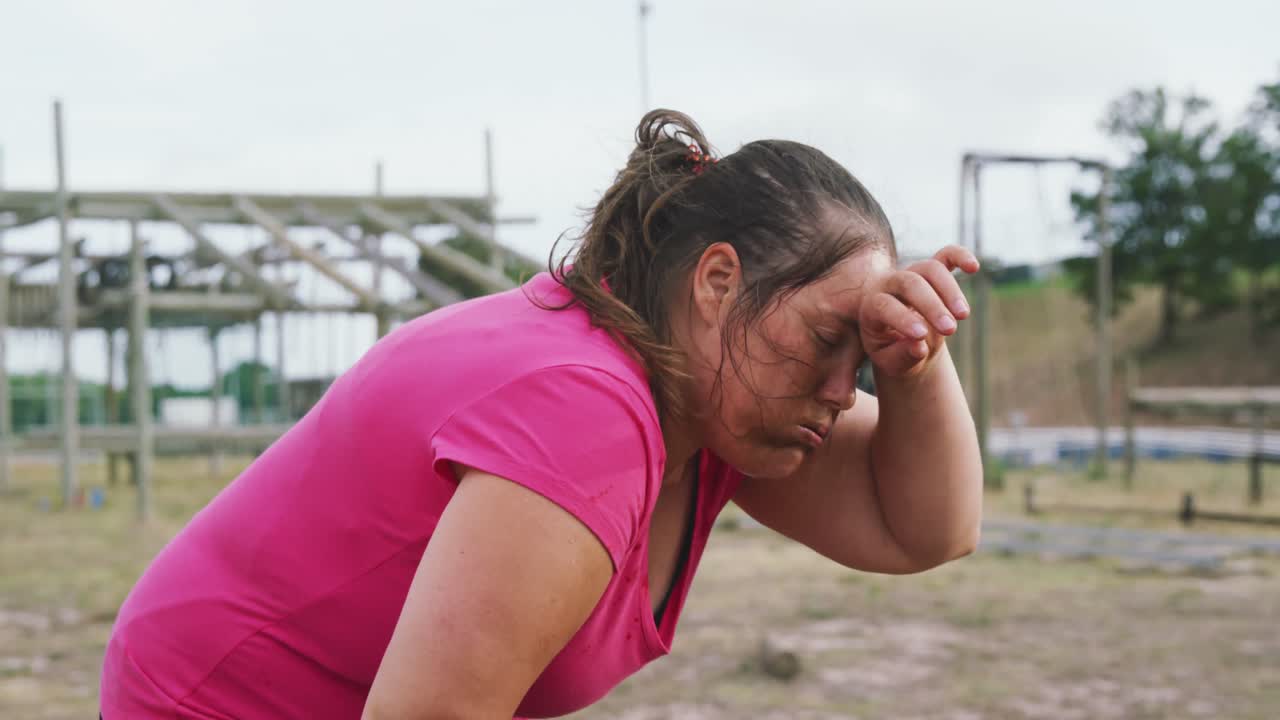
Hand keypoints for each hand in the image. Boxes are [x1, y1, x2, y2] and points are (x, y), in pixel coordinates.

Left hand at [858, 246, 979, 378]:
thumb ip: (902, 356)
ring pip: (930, 269)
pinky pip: (945, 256)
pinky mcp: (931, 271)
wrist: (898, 338)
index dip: (902, 319)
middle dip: (931, 305)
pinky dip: (960, 256)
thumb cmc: (891, 352)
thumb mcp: (891, 362)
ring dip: (950, 290)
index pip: (884, 306)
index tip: (921, 336)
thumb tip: (919, 347)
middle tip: (950, 330)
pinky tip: (973, 267)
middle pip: (909, 283)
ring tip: (963, 316)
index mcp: (871, 307)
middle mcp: (888, 284)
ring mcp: (910, 273)